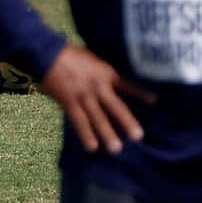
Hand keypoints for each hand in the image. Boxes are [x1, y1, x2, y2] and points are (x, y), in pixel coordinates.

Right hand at [40, 46, 154, 154]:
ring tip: (116, 149)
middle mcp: (98, 85)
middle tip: (138, 137)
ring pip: (98, 118)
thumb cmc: (68, 55)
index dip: (140, 93)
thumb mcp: (92, 59)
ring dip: (107, 134)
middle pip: (116, 106)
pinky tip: (92, 148)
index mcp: (106, 73)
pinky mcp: (69, 101)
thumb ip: (102, 72)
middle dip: (127, 122)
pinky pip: (79, 121)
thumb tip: (111, 81)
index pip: (127, 85)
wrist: (47, 53)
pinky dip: (86, 134)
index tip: (155, 101)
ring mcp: (84, 95)